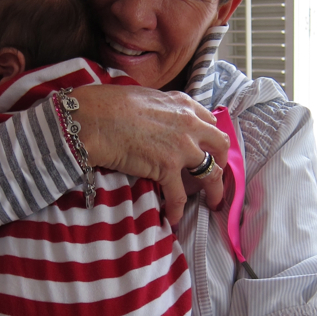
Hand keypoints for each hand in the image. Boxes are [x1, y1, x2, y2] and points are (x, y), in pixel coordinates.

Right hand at [71, 84, 228, 225]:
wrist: (94, 119)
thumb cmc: (108, 104)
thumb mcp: (145, 97)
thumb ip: (161, 109)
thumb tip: (158, 120)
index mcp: (183, 104)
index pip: (208, 121)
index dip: (209, 137)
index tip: (207, 148)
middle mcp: (189, 124)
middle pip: (220, 145)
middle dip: (222, 161)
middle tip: (217, 174)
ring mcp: (182, 147)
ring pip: (211, 173)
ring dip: (214, 190)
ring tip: (213, 203)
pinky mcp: (168, 168)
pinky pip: (179, 196)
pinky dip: (177, 210)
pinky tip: (172, 218)